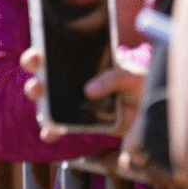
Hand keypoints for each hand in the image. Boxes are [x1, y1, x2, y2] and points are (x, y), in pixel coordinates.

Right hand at [20, 48, 145, 141]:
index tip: (36, 57)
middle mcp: (70, 81)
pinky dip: (51, 130)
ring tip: (42, 112)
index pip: (52, 54)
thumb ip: (113, 78)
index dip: (38, 55)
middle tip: (37, 86)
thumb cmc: (140, 85)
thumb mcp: (131, 75)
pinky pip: (59, 126)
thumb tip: (88, 91)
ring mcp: (72, 102)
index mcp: (79, 63)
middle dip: (35, 84)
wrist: (152, 111)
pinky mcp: (78, 121)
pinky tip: (49, 133)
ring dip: (40, 107)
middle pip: (42, 79)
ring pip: (46, 103)